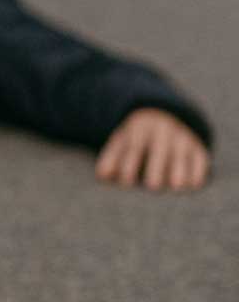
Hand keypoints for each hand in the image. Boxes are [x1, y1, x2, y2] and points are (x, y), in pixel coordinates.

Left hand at [95, 108, 210, 191]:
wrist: (164, 115)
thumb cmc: (136, 137)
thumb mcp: (122, 142)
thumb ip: (110, 158)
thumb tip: (101, 176)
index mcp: (140, 129)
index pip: (134, 147)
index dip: (130, 164)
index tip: (126, 183)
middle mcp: (163, 132)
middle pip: (159, 150)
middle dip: (156, 167)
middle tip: (153, 187)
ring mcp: (182, 138)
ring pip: (181, 154)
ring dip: (180, 170)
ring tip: (176, 187)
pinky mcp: (198, 148)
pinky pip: (200, 158)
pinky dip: (198, 170)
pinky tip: (194, 185)